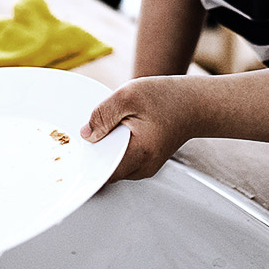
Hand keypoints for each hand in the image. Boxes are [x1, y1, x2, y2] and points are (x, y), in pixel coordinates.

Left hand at [80, 76, 196, 181]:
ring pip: (114, 166)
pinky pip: (123, 161)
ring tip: (107, 129)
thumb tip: (85, 134)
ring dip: (106, 151)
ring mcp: (146, 167)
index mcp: (139, 154)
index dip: (86, 163)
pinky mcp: (147, 162)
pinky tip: (117, 132)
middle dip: (95, 154)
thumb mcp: (128, 96)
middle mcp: (143, 167)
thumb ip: (103, 115)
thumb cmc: (167, 98)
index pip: (103, 172)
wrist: (195, 103)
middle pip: (106, 170)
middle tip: (88, 133)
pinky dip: (116, 149)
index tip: (73, 156)